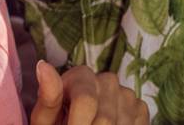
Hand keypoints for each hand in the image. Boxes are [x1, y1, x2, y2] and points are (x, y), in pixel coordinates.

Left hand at [30, 63, 149, 124]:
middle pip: (104, 119)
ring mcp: (126, 93)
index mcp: (81, 75)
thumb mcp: (46, 117)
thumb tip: (43, 65)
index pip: (86, 102)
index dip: (76, 124)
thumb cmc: (58, 124)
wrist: (75, 123)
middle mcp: (107, 79)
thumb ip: (48, 97)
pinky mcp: (140, 108)